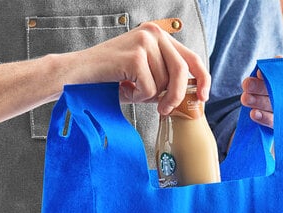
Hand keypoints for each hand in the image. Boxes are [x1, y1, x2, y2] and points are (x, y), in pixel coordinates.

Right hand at [73, 22, 209, 115]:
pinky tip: (123, 88)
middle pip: (182, 70)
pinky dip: (137, 97)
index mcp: (158, 36)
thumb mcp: (144, 78)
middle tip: (164, 110)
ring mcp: (144, 42)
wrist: (78, 76)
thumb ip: (166, 81)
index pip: (191, 57)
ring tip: (129, 88)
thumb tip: (190, 97)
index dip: (202, 79)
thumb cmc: (110, 79)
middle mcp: (153, 33)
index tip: (204, 97)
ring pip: (164, 83)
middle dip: (176, 95)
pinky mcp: (135, 55)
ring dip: (147, 96)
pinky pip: (149, 89)